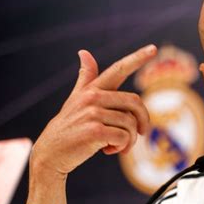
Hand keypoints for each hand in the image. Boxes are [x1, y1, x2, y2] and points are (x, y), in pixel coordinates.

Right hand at [30, 45, 156, 176]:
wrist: (50, 154)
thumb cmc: (69, 127)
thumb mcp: (76, 99)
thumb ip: (86, 77)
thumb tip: (84, 52)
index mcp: (92, 89)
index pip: (118, 70)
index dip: (137, 58)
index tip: (153, 48)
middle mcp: (92, 97)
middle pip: (135, 102)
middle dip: (143, 120)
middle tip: (141, 132)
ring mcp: (92, 113)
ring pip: (130, 123)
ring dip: (129, 139)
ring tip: (117, 145)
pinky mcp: (94, 131)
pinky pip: (124, 137)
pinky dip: (122, 147)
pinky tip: (108, 150)